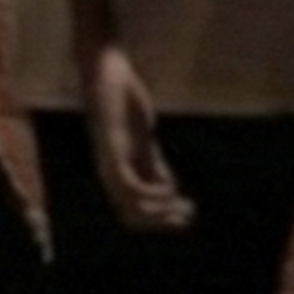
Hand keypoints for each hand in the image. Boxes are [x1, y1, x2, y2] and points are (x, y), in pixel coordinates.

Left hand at [89, 45, 197, 233]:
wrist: (105, 70)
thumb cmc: (122, 101)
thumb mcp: (142, 138)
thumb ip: (150, 162)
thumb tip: (168, 188)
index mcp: (117, 171)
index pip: (131, 212)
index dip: (159, 221)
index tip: (188, 215)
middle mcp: (108, 170)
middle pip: (128, 217)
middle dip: (161, 223)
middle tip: (188, 216)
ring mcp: (108, 159)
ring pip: (127, 206)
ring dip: (160, 213)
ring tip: (185, 207)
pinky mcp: (111, 145)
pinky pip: (127, 183)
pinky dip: (152, 193)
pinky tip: (171, 189)